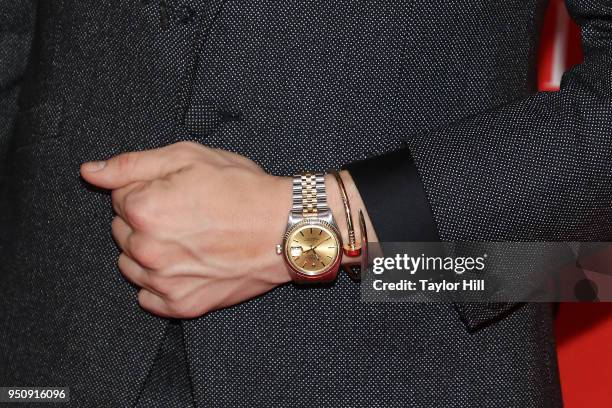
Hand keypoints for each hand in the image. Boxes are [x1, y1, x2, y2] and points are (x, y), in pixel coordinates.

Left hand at [81, 141, 292, 317]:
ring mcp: (164, 282)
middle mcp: (147, 250)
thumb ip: (131, 164)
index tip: (178, 191)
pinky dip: (161, 282)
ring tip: (188, 239)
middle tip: (187, 212)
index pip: (119, 197)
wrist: (285, 229)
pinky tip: (187, 265)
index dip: (148, 189)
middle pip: (122, 231)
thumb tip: (89, 173)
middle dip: (145, 219)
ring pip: (131, 263)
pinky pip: (148, 296)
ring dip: (149, 251)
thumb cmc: (242, 190)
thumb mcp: (189, 158)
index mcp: (143, 209)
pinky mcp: (181, 305)